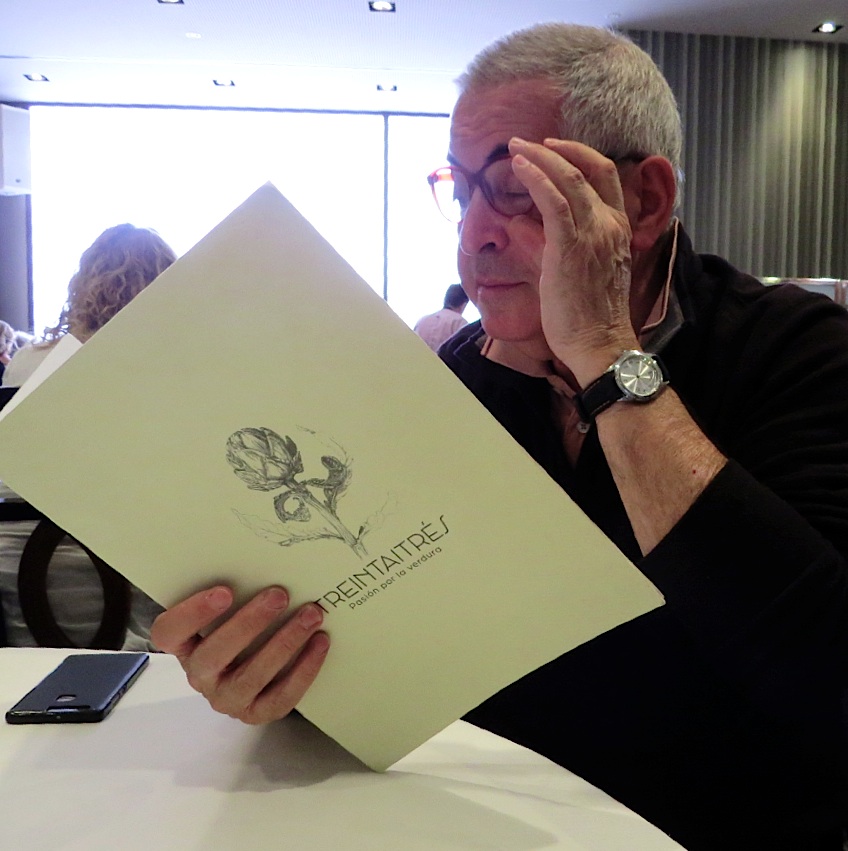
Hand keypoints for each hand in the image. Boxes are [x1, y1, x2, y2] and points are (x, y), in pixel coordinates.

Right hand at [150, 585, 328, 723]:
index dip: (193, 613)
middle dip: (249, 623)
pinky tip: (320, 642)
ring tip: (311, 615)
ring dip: (285, 642)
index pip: (169, 633)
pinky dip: (304, 669)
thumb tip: (262, 559)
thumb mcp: (227, 609)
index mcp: (184, 645)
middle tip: (279, 595)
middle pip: (214, 655)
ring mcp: (227, 698)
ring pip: (251, 676)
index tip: (224, 591)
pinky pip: (280, 697)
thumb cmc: (238, 626)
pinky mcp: (256, 713)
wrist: (250, 669)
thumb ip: (232, 591)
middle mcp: (200, 676)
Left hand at [508, 137, 637, 381]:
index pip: (605, 177)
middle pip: (589, 168)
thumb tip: (525, 227)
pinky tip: (519, 168)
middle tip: (526, 143)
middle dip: (556, 149)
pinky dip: (535, 179)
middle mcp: (609, 224)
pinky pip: (553, 201)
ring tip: (515, 149)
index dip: (579, 156)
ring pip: (569, 179)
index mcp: (617, 229)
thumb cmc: (589, 317)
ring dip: (539, 158)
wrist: (600, 344)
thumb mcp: (577, 273)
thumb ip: (553, 246)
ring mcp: (593, 233)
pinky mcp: (570, 247)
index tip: (553, 150)